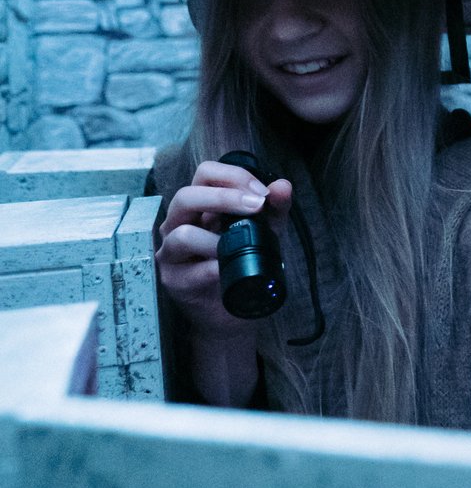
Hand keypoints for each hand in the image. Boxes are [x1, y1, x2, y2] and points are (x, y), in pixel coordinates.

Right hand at [156, 160, 294, 338]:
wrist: (234, 313)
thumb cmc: (243, 265)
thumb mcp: (265, 233)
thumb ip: (274, 210)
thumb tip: (283, 186)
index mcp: (200, 207)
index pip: (205, 174)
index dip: (233, 177)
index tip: (262, 193)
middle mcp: (179, 225)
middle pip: (186, 196)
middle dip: (224, 198)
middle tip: (256, 207)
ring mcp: (171, 253)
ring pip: (181, 234)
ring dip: (216, 239)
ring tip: (239, 247)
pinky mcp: (173, 281)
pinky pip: (190, 270)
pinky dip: (213, 269)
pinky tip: (228, 271)